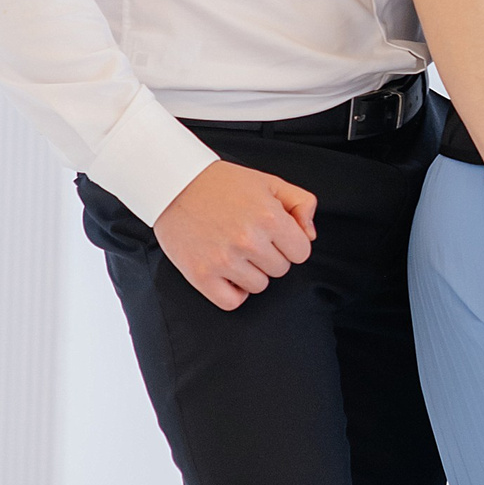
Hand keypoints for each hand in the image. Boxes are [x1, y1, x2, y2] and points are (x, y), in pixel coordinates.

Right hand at [154, 161, 316, 310]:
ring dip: (250, 272)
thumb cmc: (222, 183)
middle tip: (248, 237)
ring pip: (258, 286)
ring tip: (233, 250)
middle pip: (280, 270)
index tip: (274, 235)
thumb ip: (301, 203)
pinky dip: (232, 292)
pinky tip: (226, 272)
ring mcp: (224, 260)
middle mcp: (249, 241)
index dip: (289, 243)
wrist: (174, 184)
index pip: (301, 253)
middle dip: (269, 255)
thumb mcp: (269, 182)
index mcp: (269, 217)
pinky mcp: (202, 275)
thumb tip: (310, 235)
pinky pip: (232, 302)